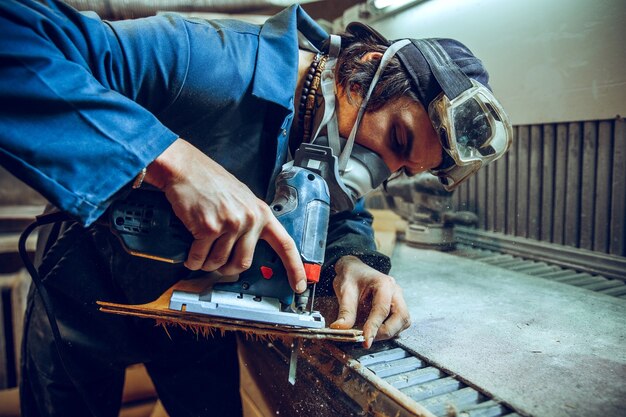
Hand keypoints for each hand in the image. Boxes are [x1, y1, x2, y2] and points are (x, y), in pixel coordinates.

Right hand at [144, 138, 306, 292]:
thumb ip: (250, 222)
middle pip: (244, 263)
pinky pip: (200, 258)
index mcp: (261, 213)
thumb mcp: (242, 199)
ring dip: (207, 263)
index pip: (286, 244)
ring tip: (201, 250)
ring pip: (220, 263)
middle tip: (217, 263)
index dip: (294, 268)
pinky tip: (190, 252)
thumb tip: (249, 250)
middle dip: (227, 269)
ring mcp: (231, 223)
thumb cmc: (211, 184)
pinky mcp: (209, 227)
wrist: (187, 170)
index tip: (298, 285)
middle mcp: (250, 219)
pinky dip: (193, 260)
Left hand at [329, 255, 409, 347]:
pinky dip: (389, 330)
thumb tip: (340, 329)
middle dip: (386, 331)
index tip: (366, 340)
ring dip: (389, 332)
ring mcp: (398, 299)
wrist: (354, 270)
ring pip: (403, 322)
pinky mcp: (396, 307)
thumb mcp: (345, 291)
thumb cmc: (351, 276)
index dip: (374, 327)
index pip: (382, 309)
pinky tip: (376, 330)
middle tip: (368, 338)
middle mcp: (395, 291)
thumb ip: (345, 311)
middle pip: (401, 317)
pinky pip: (399, 323)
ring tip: (370, 334)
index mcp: (383, 284)